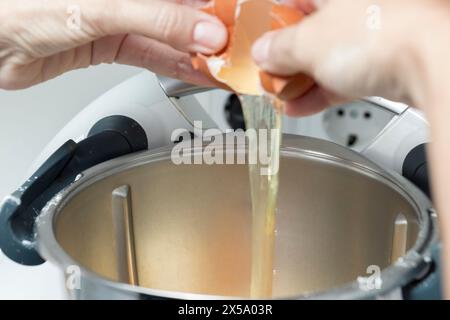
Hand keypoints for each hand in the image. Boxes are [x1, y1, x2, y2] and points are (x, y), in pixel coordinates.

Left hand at [0, 0, 226, 88]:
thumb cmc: (25, 7)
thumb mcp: (102, 7)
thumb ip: (158, 19)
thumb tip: (204, 31)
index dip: (214, 6)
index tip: (240, 19)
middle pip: (180, 12)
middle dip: (210, 30)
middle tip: (239, 48)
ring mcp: (120, 18)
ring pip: (170, 36)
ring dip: (197, 54)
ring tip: (225, 66)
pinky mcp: (112, 44)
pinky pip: (153, 56)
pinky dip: (176, 68)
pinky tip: (198, 74)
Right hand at [252, 0, 449, 115]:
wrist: (432, 64)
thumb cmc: (379, 35)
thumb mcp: (307, 42)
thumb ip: (279, 48)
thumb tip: (263, 52)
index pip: (290, 1)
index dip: (269, 23)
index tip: (256, 43)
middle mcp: (356, 6)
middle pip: (307, 31)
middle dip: (283, 58)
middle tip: (266, 74)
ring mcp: (370, 33)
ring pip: (325, 56)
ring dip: (298, 80)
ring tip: (278, 96)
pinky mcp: (381, 61)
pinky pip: (342, 76)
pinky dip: (319, 92)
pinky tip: (299, 106)